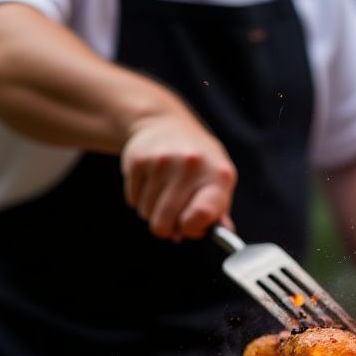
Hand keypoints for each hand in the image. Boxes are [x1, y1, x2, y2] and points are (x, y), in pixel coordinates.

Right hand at [120, 111, 236, 241]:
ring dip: (153, 210)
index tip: (189, 226)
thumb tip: (222, 233)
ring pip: (147, 214)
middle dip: (167, 226)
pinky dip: (140, 197)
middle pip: (165, 224)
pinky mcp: (138, 161)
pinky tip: (150, 180)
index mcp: (218, 175)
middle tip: (173, 213)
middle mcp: (192, 166)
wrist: (164, 122)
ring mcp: (163, 162)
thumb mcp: (217, 177)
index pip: (204, 214)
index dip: (192, 229)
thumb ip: (219, 209)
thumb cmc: (197, 159)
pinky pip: (133, 200)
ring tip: (163, 191)